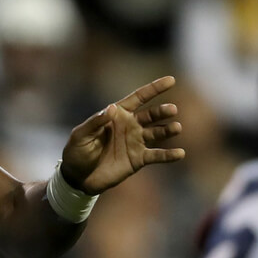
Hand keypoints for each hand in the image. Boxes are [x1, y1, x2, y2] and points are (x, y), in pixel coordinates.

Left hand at [60, 76, 184, 194]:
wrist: (78, 177)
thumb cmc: (77, 151)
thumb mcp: (81, 135)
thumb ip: (95, 122)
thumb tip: (112, 107)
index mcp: (117, 115)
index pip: (138, 98)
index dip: (154, 89)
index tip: (171, 80)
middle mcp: (130, 126)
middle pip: (151, 115)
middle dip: (162, 111)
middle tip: (172, 109)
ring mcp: (136, 142)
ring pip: (157, 133)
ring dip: (167, 130)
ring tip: (176, 128)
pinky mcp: (139, 159)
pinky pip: (157, 155)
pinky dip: (168, 155)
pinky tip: (180, 153)